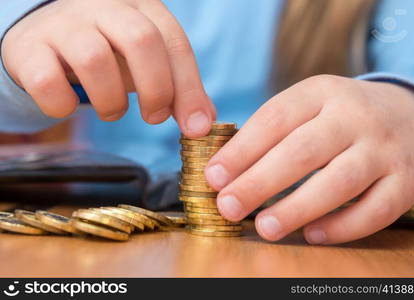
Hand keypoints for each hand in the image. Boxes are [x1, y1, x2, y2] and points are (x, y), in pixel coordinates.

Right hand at [1, 0, 214, 136]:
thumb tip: (202, 123)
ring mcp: (63, 23)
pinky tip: (67, 106)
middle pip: (141, 40)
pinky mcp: (28, 47)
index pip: (174, 42)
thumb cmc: (109, 53)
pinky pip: (48, 81)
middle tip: (154, 117)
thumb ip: (178, 88)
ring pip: (94, 59)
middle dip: (156, 89)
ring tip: (111, 111)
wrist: (48, 39)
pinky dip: (63, 105)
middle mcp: (102, 6)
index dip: (189, 88)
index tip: (195, 127)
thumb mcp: (147, 63)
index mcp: (140, 7)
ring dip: (111, 101)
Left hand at [205, 75, 413, 243]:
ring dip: (297, 208)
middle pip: (302, 151)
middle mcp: (355, 116)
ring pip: (339, 181)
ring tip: (265, 227)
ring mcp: (384, 148)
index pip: (275, 118)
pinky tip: (312, 234)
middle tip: (228, 207)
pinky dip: (342, 227)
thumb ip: (271, 129)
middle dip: (260, 182)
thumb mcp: (310, 105)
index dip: (241, 150)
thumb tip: (224, 170)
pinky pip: (375, 209)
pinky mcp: (407, 180)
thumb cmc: (340, 117)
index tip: (214, 176)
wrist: (408, 113)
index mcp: (322, 92)